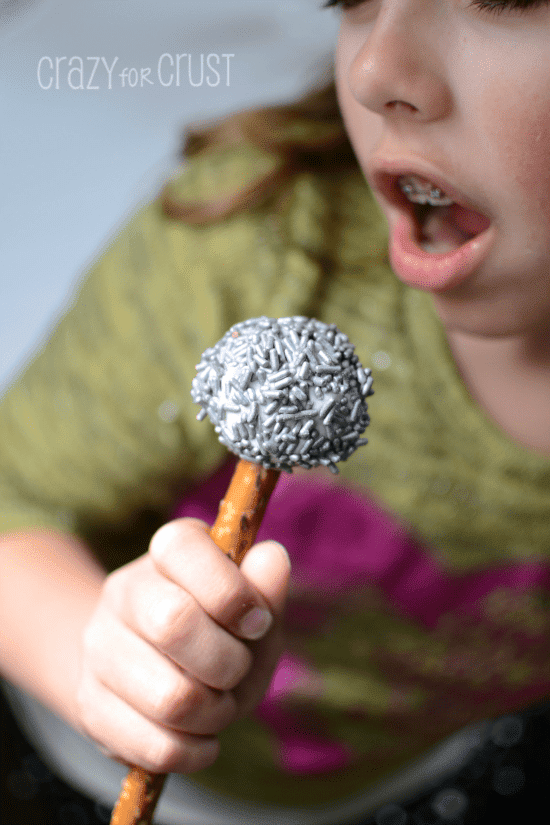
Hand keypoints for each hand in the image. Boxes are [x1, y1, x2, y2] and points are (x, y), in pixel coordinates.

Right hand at [75, 518, 289, 773]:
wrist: (158, 675)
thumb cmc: (220, 634)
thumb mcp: (253, 610)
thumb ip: (266, 587)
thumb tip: (272, 557)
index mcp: (167, 552)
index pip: (183, 549)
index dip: (231, 591)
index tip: (257, 623)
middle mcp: (123, 590)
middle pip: (174, 623)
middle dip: (228, 661)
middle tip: (238, 670)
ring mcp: (98, 647)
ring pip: (168, 696)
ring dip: (214, 713)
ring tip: (218, 705)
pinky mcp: (91, 705)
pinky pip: (154, 745)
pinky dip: (193, 750)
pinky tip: (199, 735)